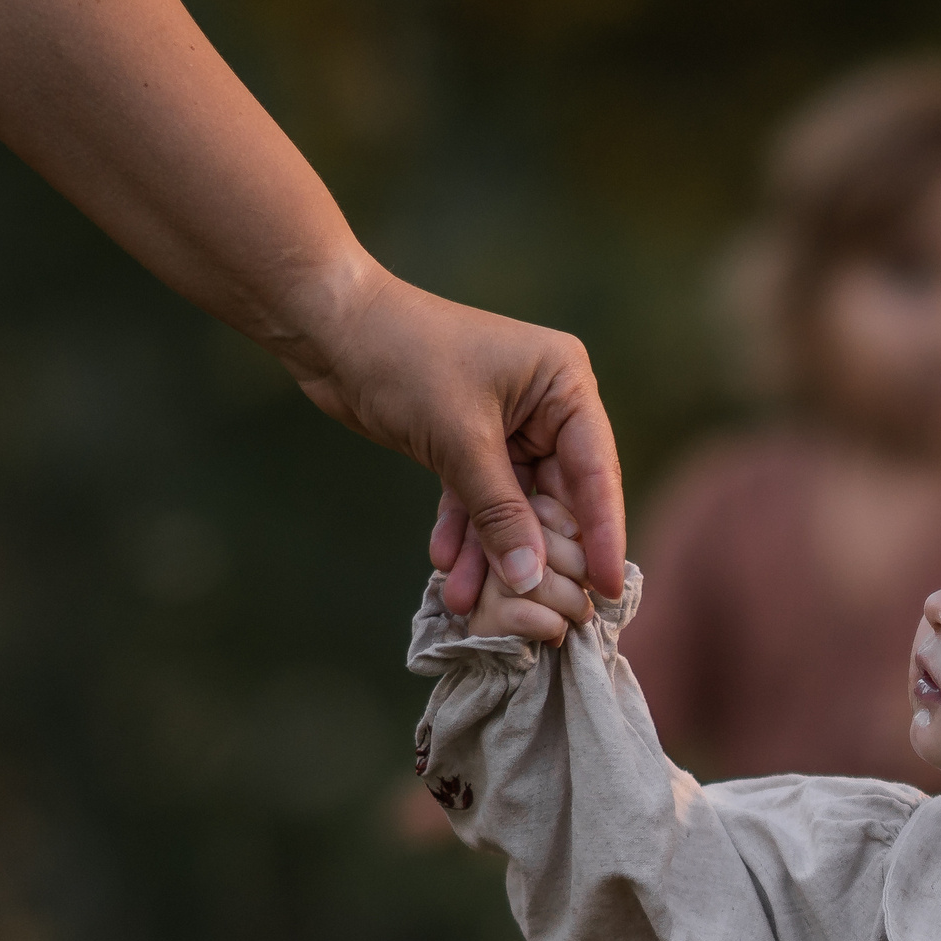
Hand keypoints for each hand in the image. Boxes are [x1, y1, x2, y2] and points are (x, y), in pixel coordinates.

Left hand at [297, 267, 625, 615]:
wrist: (331, 329)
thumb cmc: (404, 360)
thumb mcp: (460, 441)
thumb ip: (499, 513)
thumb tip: (530, 580)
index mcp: (564, 384)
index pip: (595, 471)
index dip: (603, 535)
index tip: (609, 591)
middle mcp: (546, 406)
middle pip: (559, 498)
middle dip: (536, 554)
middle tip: (537, 611)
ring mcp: (510, 427)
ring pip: (514, 507)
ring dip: (490, 554)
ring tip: (469, 601)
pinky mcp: (470, 445)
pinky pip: (479, 501)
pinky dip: (463, 533)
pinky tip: (445, 568)